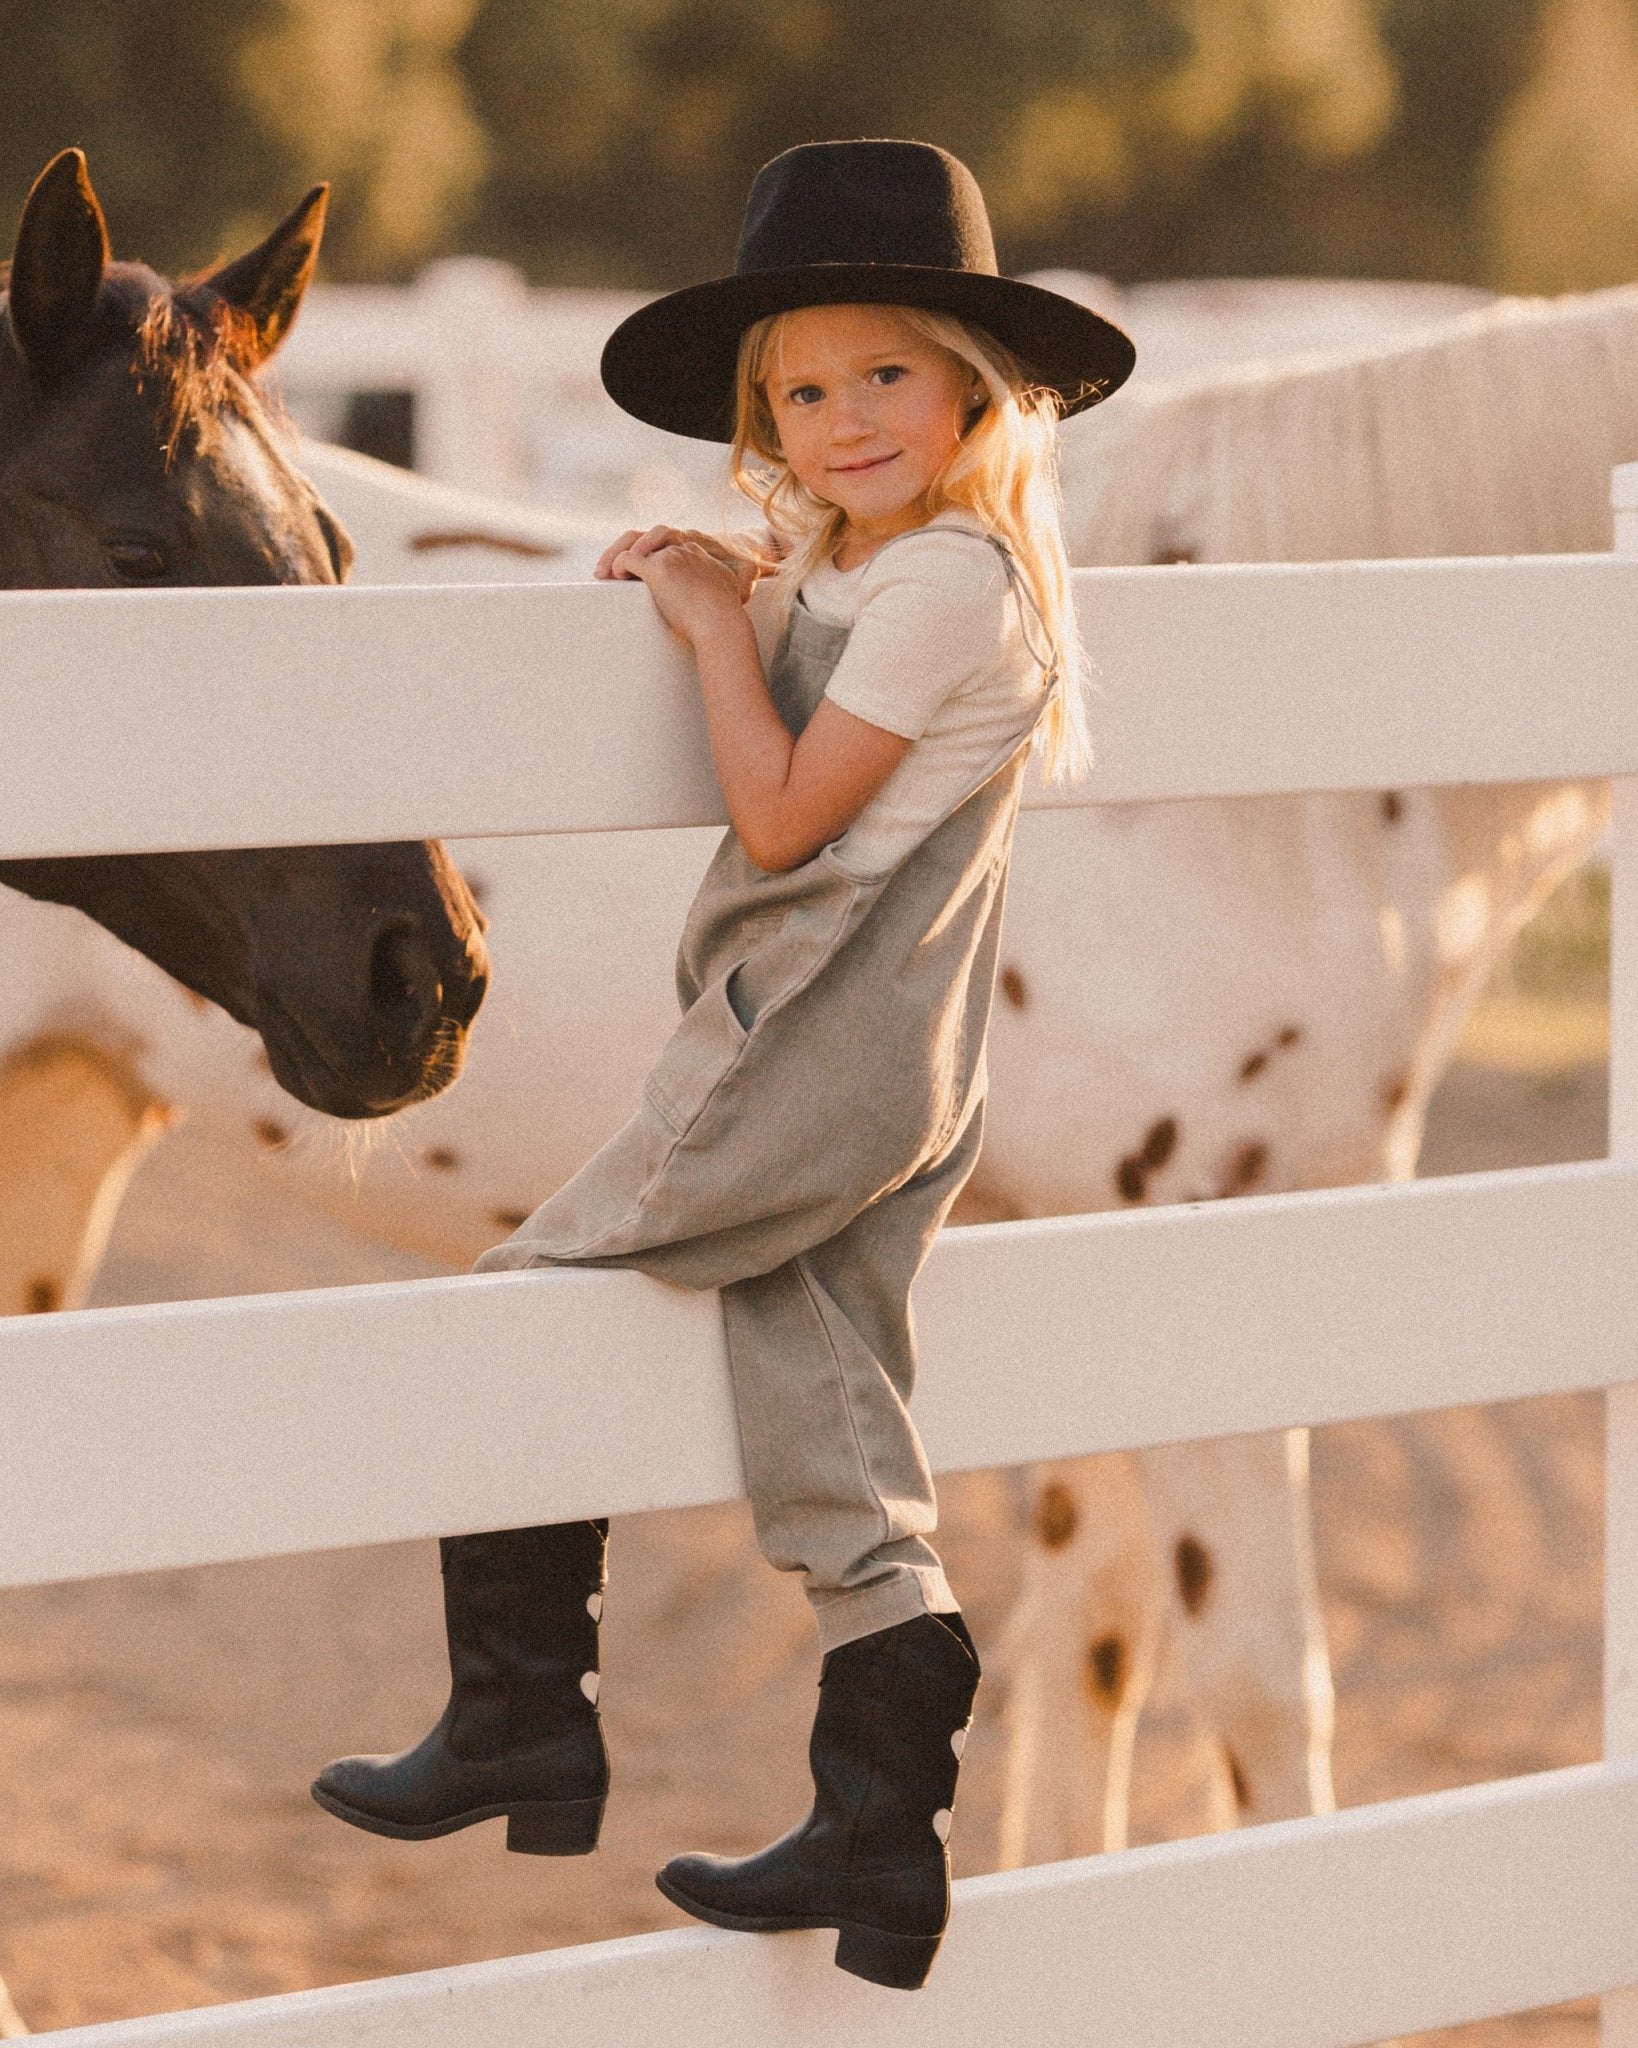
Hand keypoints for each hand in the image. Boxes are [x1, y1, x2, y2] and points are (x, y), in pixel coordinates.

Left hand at [608, 538, 751, 648]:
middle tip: (614, 567)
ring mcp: (669, 558)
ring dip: (616, 554)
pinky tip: (613, 575)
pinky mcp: (658, 570)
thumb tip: (743, 591)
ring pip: (634, 543)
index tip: (641, 568)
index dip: (652, 553)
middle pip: (649, 537)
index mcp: (697, 552)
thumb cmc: (727, 615)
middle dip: (630, 547)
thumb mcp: (732, 588)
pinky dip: (617, 564)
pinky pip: (628, 559)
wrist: (721, 622)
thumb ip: (731, 583)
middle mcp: (682, 549)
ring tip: (605, 572)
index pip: (667, 542)